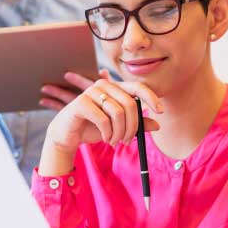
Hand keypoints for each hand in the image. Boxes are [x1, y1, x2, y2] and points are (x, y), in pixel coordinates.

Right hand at [40, 74, 163, 174]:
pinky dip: (107, 133)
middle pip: (130, 104)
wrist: (67, 135)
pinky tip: (105, 138)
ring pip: (118, 113)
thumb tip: (158, 124)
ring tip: (114, 141)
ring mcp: (91, 92)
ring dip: (119, 133)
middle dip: (132, 127)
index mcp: (114, 88)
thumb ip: (137, 124)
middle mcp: (104, 85)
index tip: (160, 111)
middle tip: (127, 141)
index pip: (138, 87)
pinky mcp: (81, 103)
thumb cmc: (93, 129)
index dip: (151, 97)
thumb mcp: (119, 128)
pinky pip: (103, 119)